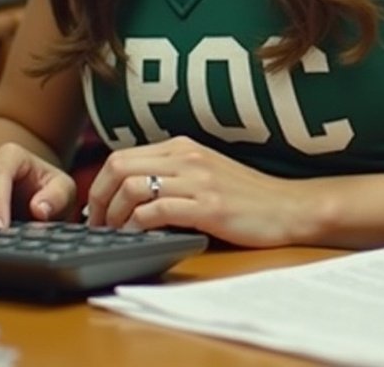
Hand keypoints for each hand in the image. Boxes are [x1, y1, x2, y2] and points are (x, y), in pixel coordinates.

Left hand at [84, 136, 313, 246]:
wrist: (288, 207)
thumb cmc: (246, 196)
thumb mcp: (204, 172)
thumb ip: (171, 173)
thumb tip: (128, 192)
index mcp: (182, 146)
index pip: (121, 156)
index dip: (99, 186)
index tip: (95, 211)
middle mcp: (186, 157)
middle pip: (119, 167)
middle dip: (98, 199)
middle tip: (96, 226)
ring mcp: (197, 180)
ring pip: (133, 187)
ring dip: (114, 214)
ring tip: (114, 234)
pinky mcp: (208, 206)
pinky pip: (158, 210)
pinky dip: (138, 225)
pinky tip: (136, 237)